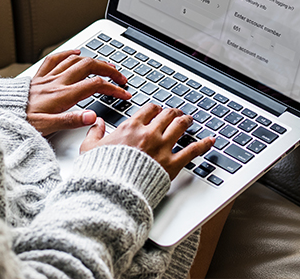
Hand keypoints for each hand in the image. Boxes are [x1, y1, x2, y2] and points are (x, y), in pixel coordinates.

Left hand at [27, 50, 130, 135]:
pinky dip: (69, 53)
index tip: (124, 94)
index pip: (96, 85)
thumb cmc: (21, 122)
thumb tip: (92, 117)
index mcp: (63, 95)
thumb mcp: (47, 127)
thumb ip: (71, 121)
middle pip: (90, 67)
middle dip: (110, 70)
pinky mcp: (39, 77)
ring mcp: (49, 77)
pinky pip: (55, 59)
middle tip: (121, 78)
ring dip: (95, 61)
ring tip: (106, 66)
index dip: (114, 88)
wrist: (0, 114)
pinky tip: (76, 52)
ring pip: (76, 60)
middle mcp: (58, 82)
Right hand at [80, 103, 214, 179]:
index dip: (155, 108)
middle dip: (172, 112)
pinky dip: (203, 144)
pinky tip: (211, 140)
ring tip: (190, 119)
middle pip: (166, 115)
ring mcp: (162, 147)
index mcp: (131, 127)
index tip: (157, 110)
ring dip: (186, 121)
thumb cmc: (101, 171)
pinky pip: (192, 150)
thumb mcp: (89, 148)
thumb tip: (96, 123)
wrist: (112, 190)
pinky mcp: (172, 164)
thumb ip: (94, 133)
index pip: (148, 110)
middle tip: (176, 113)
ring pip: (180, 126)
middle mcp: (149, 133)